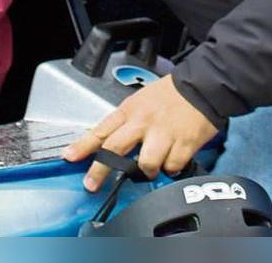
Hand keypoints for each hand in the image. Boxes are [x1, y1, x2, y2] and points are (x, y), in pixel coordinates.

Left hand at [62, 74, 217, 191]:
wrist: (203, 86)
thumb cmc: (172, 94)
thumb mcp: (142, 101)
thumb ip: (128, 122)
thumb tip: (113, 144)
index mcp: (131, 110)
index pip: (102, 129)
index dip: (83, 145)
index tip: (69, 157)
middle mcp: (143, 122)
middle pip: (115, 148)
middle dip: (100, 170)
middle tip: (91, 184)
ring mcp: (163, 134)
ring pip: (145, 164)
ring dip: (148, 170)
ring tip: (154, 163)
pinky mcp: (183, 144)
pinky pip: (171, 167)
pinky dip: (171, 167)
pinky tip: (174, 157)